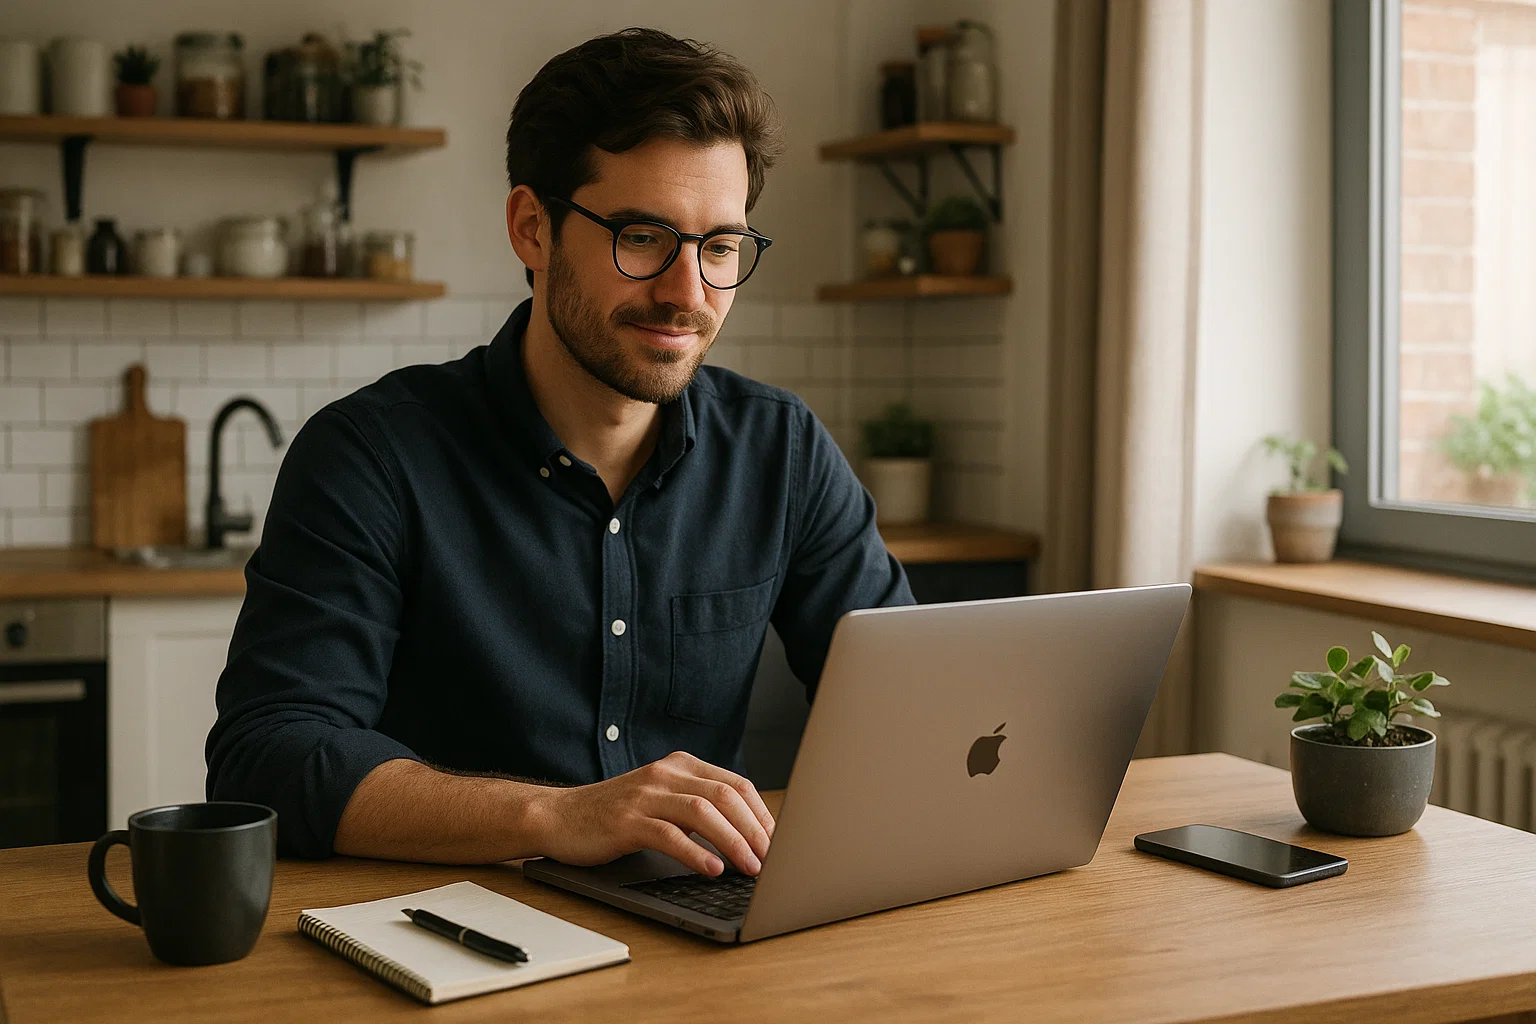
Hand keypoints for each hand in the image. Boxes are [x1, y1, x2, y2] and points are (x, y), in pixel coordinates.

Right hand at [528, 752, 774, 875]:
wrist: (560, 816)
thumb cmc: (617, 815)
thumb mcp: (664, 801)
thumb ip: (700, 808)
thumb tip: (751, 837)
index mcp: (682, 765)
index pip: (737, 785)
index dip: (764, 815)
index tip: (781, 844)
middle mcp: (666, 773)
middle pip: (726, 795)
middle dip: (756, 830)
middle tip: (774, 860)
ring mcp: (645, 794)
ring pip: (703, 812)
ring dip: (734, 842)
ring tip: (752, 868)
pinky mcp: (626, 820)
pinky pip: (669, 834)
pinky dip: (695, 853)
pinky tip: (712, 869)